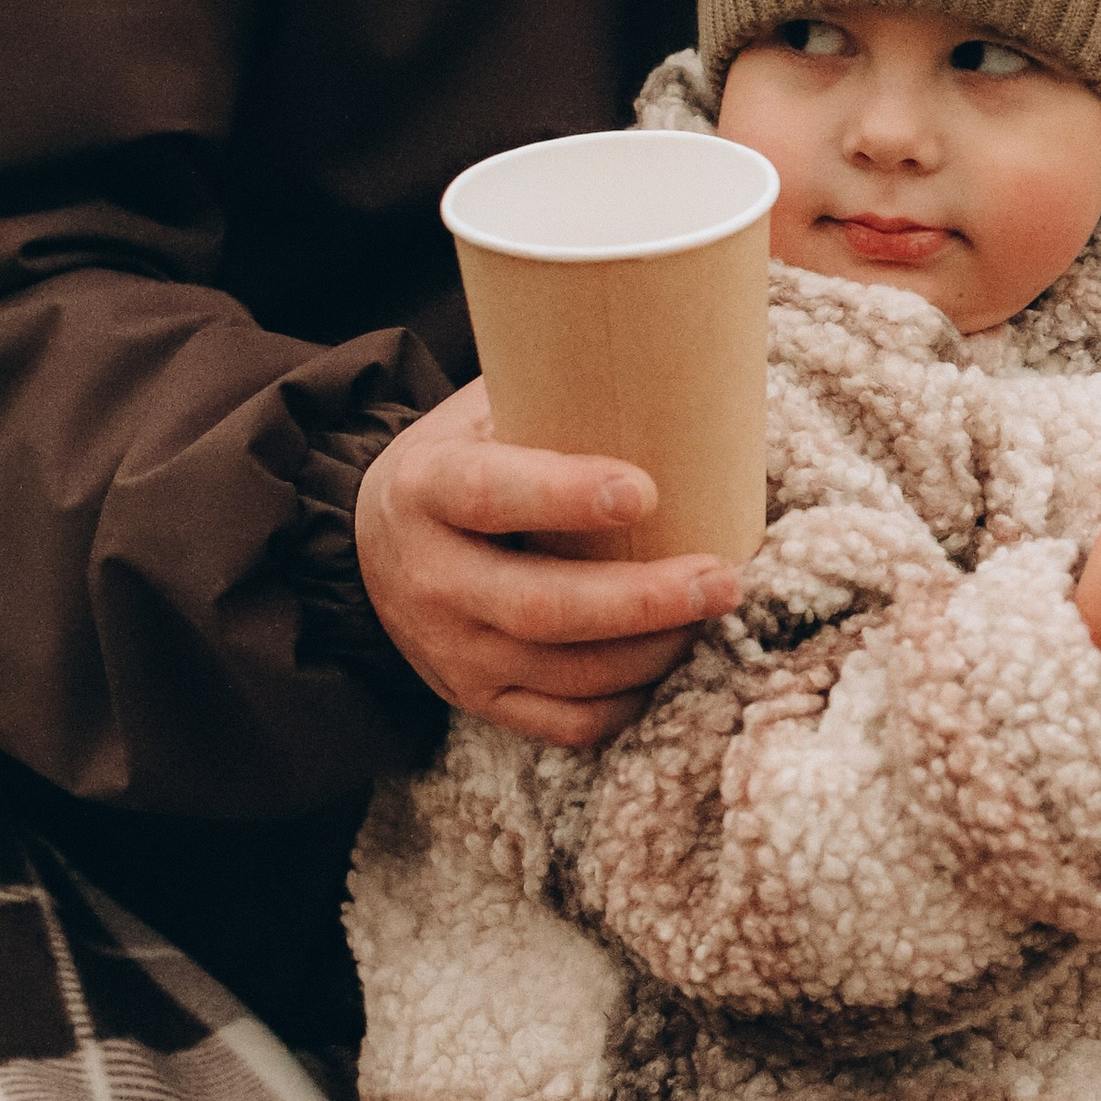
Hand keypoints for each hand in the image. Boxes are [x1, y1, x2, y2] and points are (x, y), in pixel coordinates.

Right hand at [356, 380, 742, 748]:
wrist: (377, 543)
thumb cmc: (465, 459)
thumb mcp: (483, 414)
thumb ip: (553, 399)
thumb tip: (670, 377)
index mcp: (426, 490)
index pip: (489, 495)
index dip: (564, 496)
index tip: (643, 490)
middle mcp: (429, 579)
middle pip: (542, 606)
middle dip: (643, 599)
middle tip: (722, 579)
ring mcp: (449, 652)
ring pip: (564, 672)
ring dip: (652, 651)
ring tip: (713, 613)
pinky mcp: (475, 700)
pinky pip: (564, 722)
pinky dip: (627, 701)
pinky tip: (669, 663)